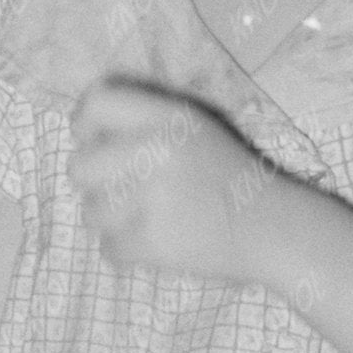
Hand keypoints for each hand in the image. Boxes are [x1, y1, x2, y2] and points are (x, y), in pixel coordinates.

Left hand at [67, 77, 297, 289]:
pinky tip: (156, 241)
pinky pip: (108, 248)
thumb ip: (140, 124)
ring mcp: (155, 197)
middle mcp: (158, 149)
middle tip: (126, 192)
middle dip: (95, 185)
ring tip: (147, 218)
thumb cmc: (226, 176)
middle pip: (79, 167)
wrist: (273, 227)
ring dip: (112, 222)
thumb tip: (81, 135)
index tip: (95, 143)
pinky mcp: (154, 240)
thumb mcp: (192, 129)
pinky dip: (127, 250)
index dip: (83, 124)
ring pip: (90, 213)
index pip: (97, 102)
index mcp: (169, 116)